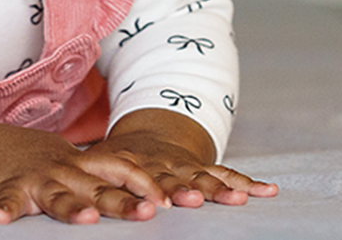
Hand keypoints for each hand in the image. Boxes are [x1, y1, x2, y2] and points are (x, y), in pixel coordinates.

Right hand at [0, 122, 167, 223]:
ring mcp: (35, 179)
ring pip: (57, 196)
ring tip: (87, 219)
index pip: (122, 169)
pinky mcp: (5, 189)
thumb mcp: (72, 164)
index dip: (145, 184)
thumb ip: (102, 180)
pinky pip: (6, 201)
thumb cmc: (36, 161)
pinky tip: (1, 220)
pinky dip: (5, 210)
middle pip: (97, 188)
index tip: (167, 202)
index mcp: (82, 165)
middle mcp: (63, 171)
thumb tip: (146, 199)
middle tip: (146, 214)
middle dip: (123, 202)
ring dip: (72, 208)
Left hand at [86, 109, 278, 207]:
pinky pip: (227, 173)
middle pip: (178, 179)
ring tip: (242, 199)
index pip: (143, 179)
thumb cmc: (116, 159)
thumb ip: (92, 175)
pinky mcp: (205, 167)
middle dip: (190, 190)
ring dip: (223, 188)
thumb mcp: (98, 162)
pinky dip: (247, 183)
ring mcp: (187, 166)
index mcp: (136, 164)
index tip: (159, 205)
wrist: (147, 136)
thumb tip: (72, 196)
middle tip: (198, 201)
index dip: (151, 191)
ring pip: (207, 176)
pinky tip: (269, 192)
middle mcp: (164, 164)